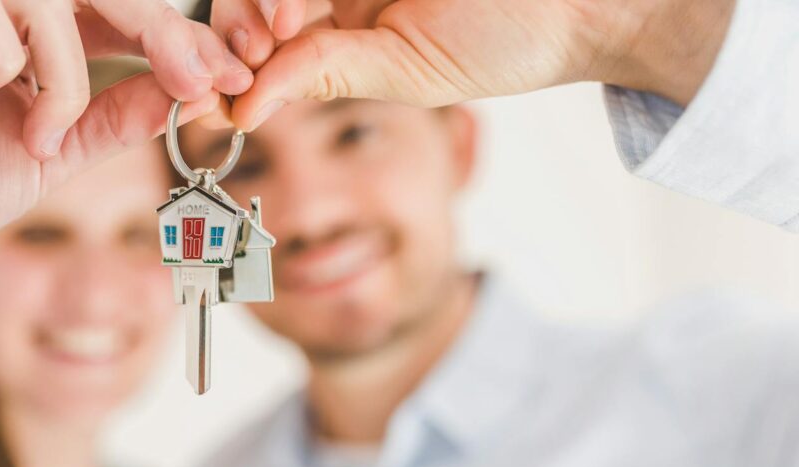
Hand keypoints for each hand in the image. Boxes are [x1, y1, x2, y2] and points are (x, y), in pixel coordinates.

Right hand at [0, 0, 250, 274]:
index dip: (177, 34)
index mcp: (24, 23)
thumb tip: (197, 89)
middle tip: (198, 77)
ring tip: (38, 133)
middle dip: (159, 29)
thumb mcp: (58, 150)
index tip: (231, 75)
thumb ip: (118, 114)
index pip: (116, 7)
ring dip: (64, 68)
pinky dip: (3, 57)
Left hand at [209, 0, 733, 130]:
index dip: (237, 48)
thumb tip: (240, 112)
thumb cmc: (502, 42)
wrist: (578, 7)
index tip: (231, 80)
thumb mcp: (400, 72)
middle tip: (260, 42)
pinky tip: (297, 7)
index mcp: (341, 22)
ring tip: (284, 21)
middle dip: (244, 16)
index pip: (264, 28)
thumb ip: (321, 74)